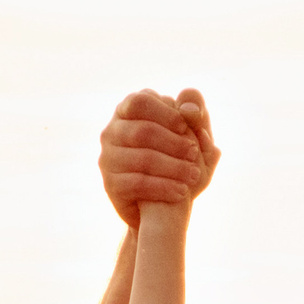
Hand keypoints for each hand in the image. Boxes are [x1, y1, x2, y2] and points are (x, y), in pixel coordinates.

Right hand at [100, 87, 218, 227]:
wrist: (163, 201)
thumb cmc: (179, 155)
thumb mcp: (192, 131)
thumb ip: (194, 111)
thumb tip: (191, 111)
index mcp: (128, 110)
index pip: (140, 102)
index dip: (164, 113)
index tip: (185, 127)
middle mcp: (112, 132)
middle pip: (142, 132)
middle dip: (173, 143)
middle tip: (195, 154)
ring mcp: (108, 159)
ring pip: (142, 159)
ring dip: (173, 167)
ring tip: (193, 175)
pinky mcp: (110, 185)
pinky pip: (137, 184)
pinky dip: (163, 187)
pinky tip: (181, 192)